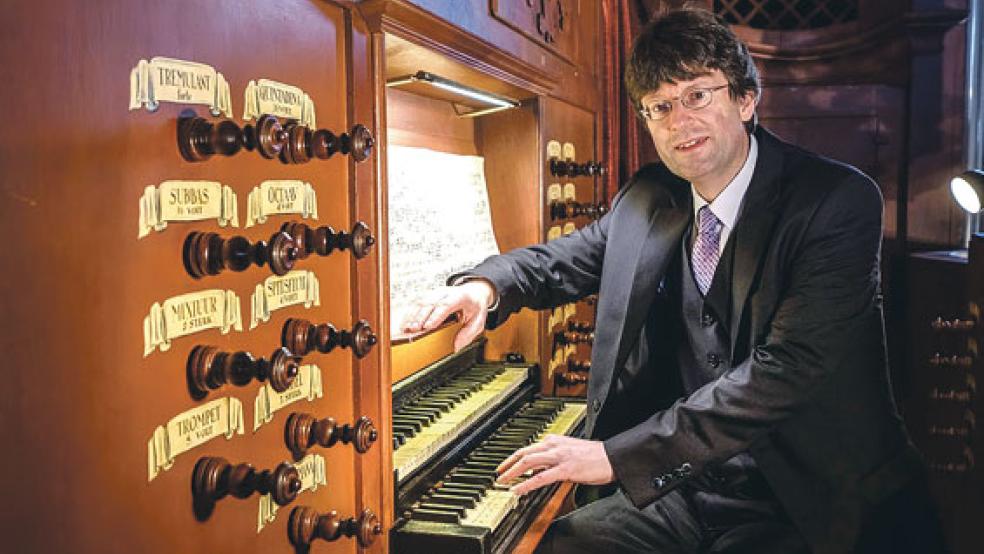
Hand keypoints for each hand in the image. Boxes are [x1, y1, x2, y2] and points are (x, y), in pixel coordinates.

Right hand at [401, 280, 495, 350]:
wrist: (474, 292)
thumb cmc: (475, 307)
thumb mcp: (478, 321)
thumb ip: (468, 334)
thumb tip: (456, 346)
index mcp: (461, 297)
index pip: (447, 305)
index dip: (436, 315)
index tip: (428, 326)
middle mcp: (447, 292)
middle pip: (431, 302)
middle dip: (421, 316)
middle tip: (414, 330)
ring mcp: (437, 292)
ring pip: (422, 301)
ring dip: (413, 314)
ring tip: (407, 328)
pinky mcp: (430, 294)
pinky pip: (417, 302)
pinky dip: (410, 312)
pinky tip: (405, 322)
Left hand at [495, 434, 614, 495]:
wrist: (612, 457)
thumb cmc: (595, 456)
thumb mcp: (570, 452)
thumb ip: (553, 457)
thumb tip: (539, 468)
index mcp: (555, 440)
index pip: (529, 448)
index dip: (514, 457)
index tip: (505, 466)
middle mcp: (555, 445)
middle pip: (524, 453)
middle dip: (508, 464)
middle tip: (498, 474)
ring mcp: (559, 457)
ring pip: (529, 462)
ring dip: (512, 472)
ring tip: (503, 482)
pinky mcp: (565, 469)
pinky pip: (541, 477)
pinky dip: (526, 483)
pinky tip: (519, 489)